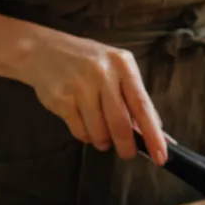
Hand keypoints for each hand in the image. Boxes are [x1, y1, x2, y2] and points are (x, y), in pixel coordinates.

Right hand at [21, 31, 168, 164]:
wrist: (43, 49)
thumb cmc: (87, 63)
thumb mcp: (116, 70)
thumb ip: (134, 98)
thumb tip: (156, 131)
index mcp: (123, 65)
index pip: (143, 106)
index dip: (153, 134)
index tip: (161, 155)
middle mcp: (103, 73)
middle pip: (120, 123)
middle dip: (126, 146)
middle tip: (128, 154)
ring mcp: (80, 85)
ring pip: (99, 131)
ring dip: (102, 141)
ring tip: (101, 134)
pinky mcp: (61, 98)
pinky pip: (80, 131)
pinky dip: (85, 135)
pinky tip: (84, 123)